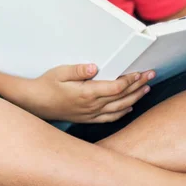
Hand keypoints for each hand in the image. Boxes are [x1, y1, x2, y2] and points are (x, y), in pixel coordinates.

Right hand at [29, 64, 153, 122]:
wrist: (35, 103)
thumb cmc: (45, 85)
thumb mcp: (59, 73)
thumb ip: (77, 70)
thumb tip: (93, 67)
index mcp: (86, 93)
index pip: (116, 87)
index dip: (130, 79)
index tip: (140, 72)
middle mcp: (91, 105)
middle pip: (122, 97)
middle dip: (138, 86)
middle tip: (150, 76)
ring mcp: (90, 113)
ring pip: (119, 108)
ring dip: (134, 98)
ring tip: (145, 89)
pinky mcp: (87, 118)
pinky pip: (110, 118)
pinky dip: (122, 112)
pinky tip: (128, 107)